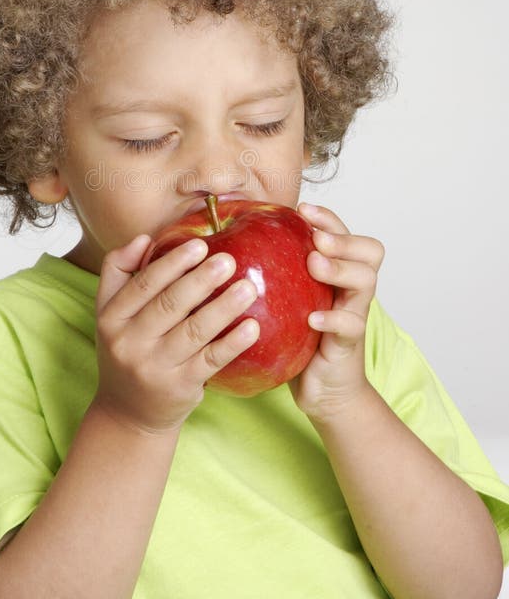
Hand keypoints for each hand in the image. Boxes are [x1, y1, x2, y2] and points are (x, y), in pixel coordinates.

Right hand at [91, 234, 259, 435]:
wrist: (127, 414)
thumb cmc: (128, 349)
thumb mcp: (110, 313)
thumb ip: (119, 271)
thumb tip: (144, 238)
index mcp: (111, 318)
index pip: (143, 284)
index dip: (172, 263)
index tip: (199, 245)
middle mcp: (129, 343)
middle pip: (169, 305)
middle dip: (201, 280)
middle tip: (228, 260)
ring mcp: (155, 368)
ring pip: (194, 331)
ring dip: (223, 308)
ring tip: (247, 288)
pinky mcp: (180, 387)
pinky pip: (211, 360)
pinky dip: (232, 343)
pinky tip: (252, 327)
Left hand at [287, 202, 385, 424]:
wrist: (324, 390)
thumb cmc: (299, 338)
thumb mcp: (287, 299)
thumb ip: (274, 271)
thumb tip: (228, 237)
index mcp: (338, 273)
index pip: (346, 234)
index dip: (329, 218)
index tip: (302, 208)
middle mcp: (352, 289)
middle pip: (370, 251)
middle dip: (342, 238)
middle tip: (316, 240)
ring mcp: (354, 314)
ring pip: (366, 281)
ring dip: (339, 269)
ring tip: (314, 265)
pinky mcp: (349, 343)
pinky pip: (351, 325)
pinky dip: (333, 318)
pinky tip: (312, 318)